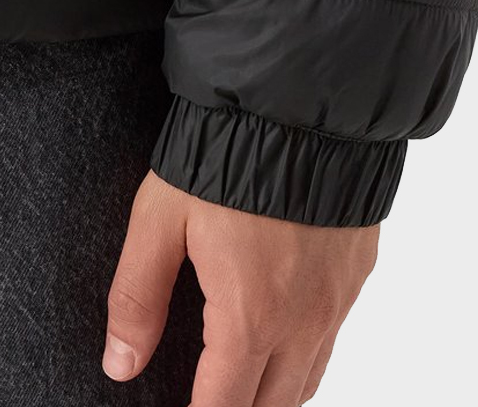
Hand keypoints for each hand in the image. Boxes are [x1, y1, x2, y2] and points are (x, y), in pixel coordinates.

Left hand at [103, 170, 378, 404]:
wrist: (300, 103)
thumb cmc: (224, 154)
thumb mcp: (160, 218)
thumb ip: (137, 296)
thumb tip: (120, 364)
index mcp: (250, 316)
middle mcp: (303, 320)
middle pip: (273, 405)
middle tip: (206, 392)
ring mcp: (337, 298)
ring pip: (309, 377)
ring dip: (275, 388)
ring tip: (240, 378)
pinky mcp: (357, 269)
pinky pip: (334, 333)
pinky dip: (307, 348)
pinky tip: (281, 325)